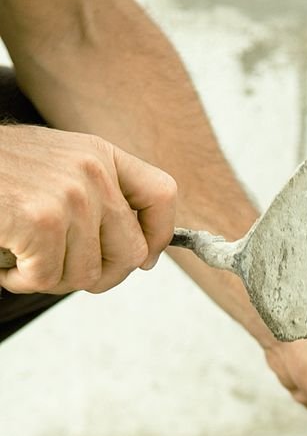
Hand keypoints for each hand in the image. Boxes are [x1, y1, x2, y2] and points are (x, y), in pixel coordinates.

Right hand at [0, 125, 176, 293]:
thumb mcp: (58, 170)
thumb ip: (99, 199)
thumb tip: (144, 256)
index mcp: (101, 154)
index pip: (162, 195)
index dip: (158, 236)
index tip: (142, 259)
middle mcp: (92, 170)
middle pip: (130, 253)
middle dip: (99, 275)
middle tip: (63, 271)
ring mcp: (70, 195)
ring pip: (86, 275)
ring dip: (51, 279)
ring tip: (25, 258)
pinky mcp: (42, 221)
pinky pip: (48, 279)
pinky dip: (22, 281)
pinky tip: (7, 263)